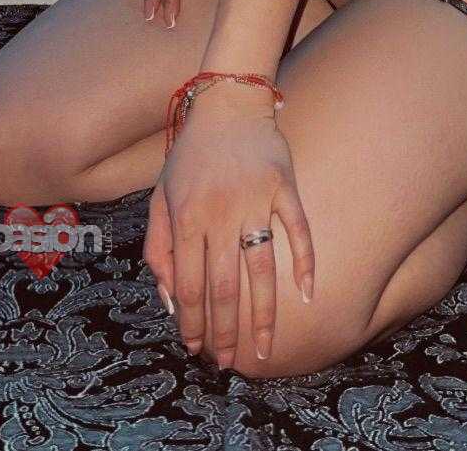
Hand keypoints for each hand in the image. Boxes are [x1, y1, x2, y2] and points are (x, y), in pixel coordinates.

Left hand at [143, 84, 315, 368]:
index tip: (196, 349)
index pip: (189, 285)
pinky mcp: (284, 187)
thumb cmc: (191, 155)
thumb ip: (158, 248)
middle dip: (225, 332)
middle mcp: (219, 212)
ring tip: (265, 351)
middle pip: (225, 287)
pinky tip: (308, 296)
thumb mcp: (161, 197)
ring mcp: (255, 199)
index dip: (192, 323)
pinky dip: (306, 264)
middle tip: (227, 363)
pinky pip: (298, 231)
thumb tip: (171, 302)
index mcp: (186, 217)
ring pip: (262, 270)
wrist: (228, 102)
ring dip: (264, 316)